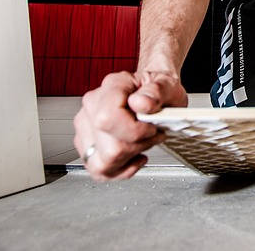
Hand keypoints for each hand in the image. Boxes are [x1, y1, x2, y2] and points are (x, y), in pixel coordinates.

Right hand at [73, 70, 188, 180]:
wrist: (153, 91)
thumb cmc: (158, 87)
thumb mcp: (167, 85)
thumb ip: (156, 92)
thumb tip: (142, 104)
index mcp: (112, 87)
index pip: (107, 118)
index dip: (134, 132)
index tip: (152, 129)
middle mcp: (93, 106)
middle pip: (107, 147)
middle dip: (137, 148)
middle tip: (154, 135)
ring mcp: (87, 125)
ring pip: (101, 163)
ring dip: (128, 160)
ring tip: (143, 146)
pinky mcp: (88, 143)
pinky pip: (98, 169)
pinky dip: (121, 170)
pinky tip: (134, 158)